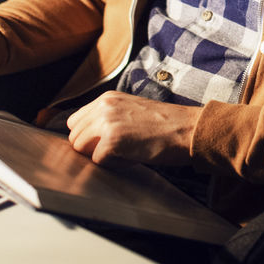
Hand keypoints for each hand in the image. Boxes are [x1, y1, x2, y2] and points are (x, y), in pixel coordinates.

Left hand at [66, 92, 199, 166]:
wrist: (189, 129)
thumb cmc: (166, 125)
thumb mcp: (131, 110)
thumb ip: (108, 117)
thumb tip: (88, 138)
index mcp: (107, 98)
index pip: (75, 122)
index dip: (88, 137)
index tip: (104, 143)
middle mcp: (103, 106)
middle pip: (75, 137)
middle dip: (91, 148)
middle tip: (118, 149)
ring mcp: (106, 122)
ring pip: (81, 149)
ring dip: (100, 156)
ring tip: (125, 151)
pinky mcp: (112, 141)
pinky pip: (98, 161)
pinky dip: (114, 165)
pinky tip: (133, 156)